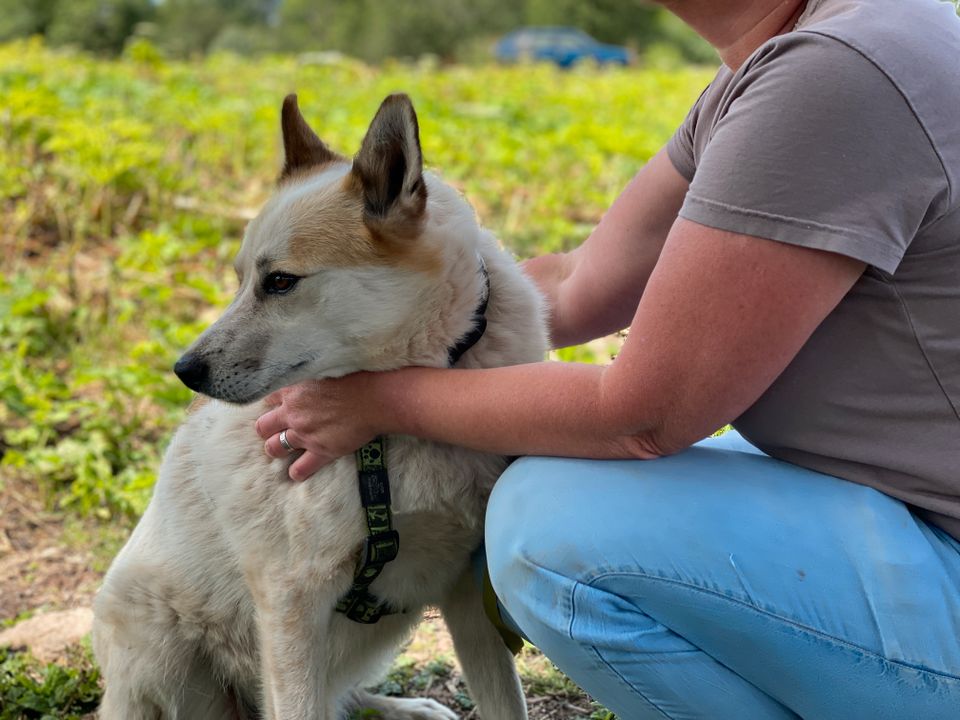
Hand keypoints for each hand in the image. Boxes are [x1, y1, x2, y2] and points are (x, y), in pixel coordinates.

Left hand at [254, 373, 379, 480]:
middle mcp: (293, 413)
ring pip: (275, 448)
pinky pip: (300, 469)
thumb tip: (309, 370)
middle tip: (276, 429)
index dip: (275, 403)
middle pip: (264, 426)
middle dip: (267, 428)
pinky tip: (298, 471)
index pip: (269, 398)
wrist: (375, 397)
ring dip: (276, 449)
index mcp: (293, 389)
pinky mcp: (320, 451)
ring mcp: (304, 434)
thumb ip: (310, 371)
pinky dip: (297, 472)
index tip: (282, 405)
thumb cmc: (356, 377)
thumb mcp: (324, 366)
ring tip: (282, 450)